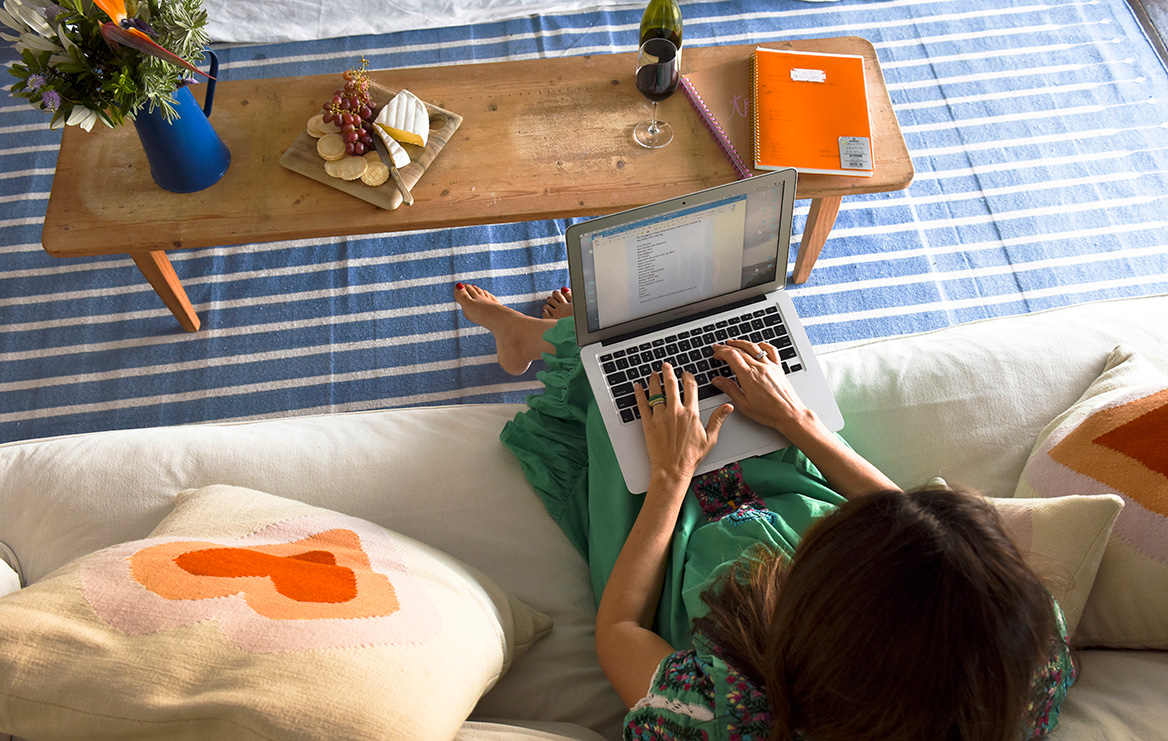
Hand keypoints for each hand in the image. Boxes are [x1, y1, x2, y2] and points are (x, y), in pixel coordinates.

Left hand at [634, 362, 732, 485]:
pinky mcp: (648, 423)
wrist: (672, 470)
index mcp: (691, 413)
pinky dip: (639, 394)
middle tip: (666, 366)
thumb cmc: (690, 457)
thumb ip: (718, 419)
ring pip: (656, 392)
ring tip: (654, 374)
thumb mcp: (710, 438)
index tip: (686, 374)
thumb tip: (728, 406)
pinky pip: (642, 405)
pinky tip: (637, 387)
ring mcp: (661, 416)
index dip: (688, 377)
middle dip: (669, 372)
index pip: (690, 387)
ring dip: (654, 380)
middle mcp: (676, 412)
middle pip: (672, 385)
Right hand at [711, 340, 813, 435]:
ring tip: (733, 342)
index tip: (716, 353)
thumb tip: (717, 380)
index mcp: (749, 376)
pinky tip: (757, 346)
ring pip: (754, 347)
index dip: (721, 352)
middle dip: (727, 347)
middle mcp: (760, 368)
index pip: (732, 356)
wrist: (789, 414)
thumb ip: (730, 389)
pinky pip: (771, 350)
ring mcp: (770, 366)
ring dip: (741, 343)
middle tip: (719, 348)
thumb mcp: (744, 404)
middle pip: (740, 350)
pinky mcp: (778, 368)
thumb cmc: (769, 412)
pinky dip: (762, 345)